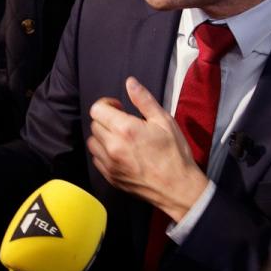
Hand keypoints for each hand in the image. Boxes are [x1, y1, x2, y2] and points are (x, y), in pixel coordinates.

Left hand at [87, 77, 207, 221]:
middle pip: (94, 124)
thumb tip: (130, 83)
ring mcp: (110, 164)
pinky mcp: (110, 177)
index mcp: (125, 129)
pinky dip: (104, 153)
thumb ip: (144, 100)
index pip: (97, 109)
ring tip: (120, 138)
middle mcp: (113, 147)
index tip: (118, 107)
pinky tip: (120, 152)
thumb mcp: (164, 121)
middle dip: (106, 119)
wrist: (178, 188)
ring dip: (102, 136)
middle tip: (123, 122)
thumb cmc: (174, 154)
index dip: (107, 104)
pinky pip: (96, 159)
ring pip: (92, 142)